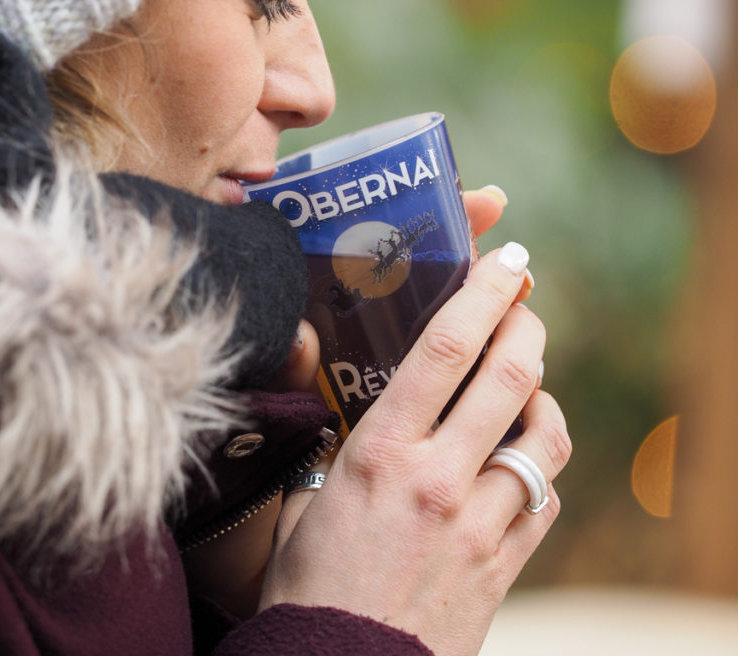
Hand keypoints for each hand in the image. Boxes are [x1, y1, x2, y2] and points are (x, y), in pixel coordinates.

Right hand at [260, 244, 570, 655]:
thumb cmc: (309, 586)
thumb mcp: (302, 496)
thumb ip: (321, 433)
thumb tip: (313, 367)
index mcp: (381, 452)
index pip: (445, 349)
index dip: (482, 292)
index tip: (505, 260)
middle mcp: (438, 478)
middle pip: (510, 374)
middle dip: (526, 324)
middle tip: (523, 304)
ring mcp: (479, 523)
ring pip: (544, 436)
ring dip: (543, 397)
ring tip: (528, 386)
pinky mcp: (504, 565)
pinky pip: (545, 499)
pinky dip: (540, 467)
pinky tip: (521, 460)